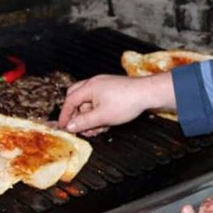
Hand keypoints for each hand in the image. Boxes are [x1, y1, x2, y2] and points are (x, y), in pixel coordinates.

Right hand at [57, 73, 171, 134]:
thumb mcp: (102, 117)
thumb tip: (70, 126)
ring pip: (89, 102)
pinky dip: (99, 112)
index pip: (70, 101)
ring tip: (96, 129)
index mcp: (89, 87)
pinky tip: (105, 123)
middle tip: (79, 127)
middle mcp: (95, 83)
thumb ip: (83, 122)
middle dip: (77, 114)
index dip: (65, 115)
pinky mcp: (113, 89)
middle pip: (77, 99)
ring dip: (90, 116)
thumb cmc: (127, 102)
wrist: (148, 93)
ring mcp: (104, 85)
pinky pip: (99, 101)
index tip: (64, 126)